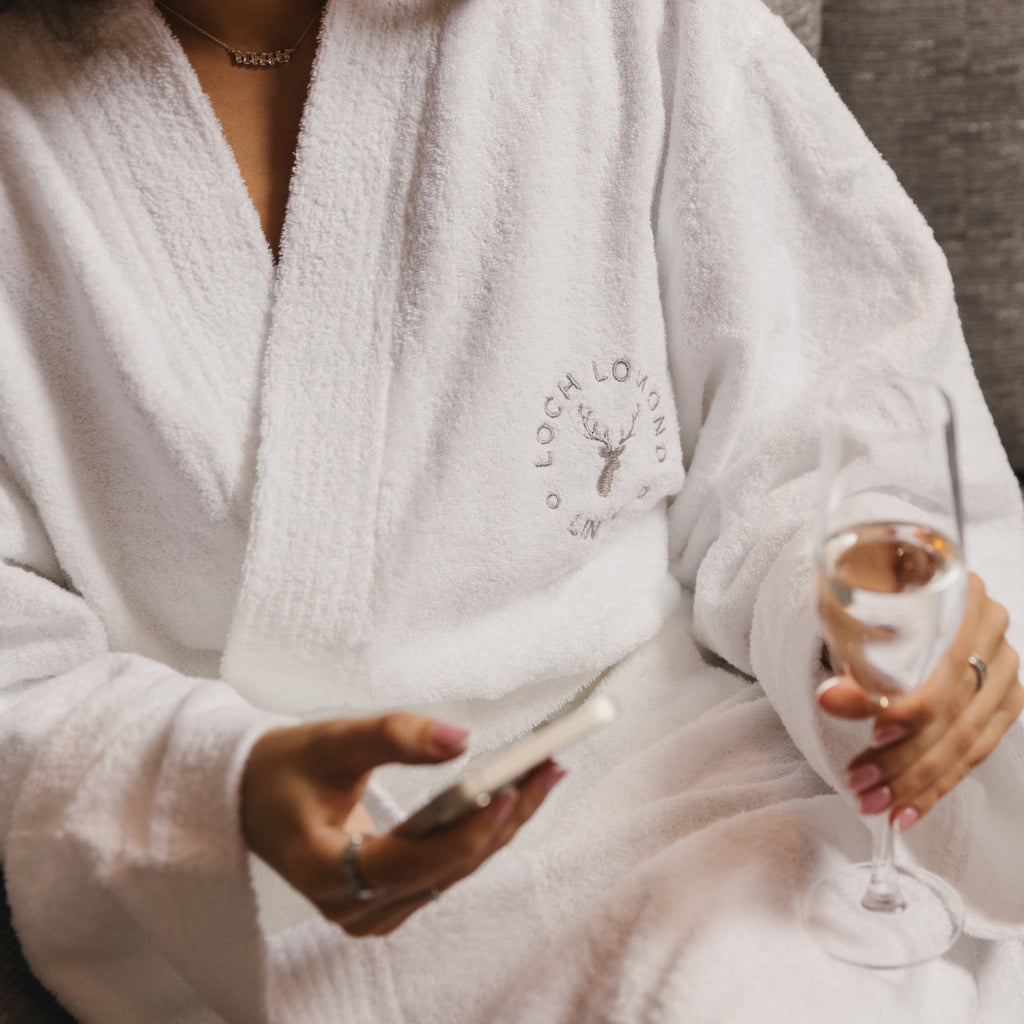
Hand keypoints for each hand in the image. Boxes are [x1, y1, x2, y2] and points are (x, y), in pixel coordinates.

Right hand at [240, 713, 563, 935]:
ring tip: (545, 772)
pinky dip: (482, 830)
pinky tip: (515, 794)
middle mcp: (352, 904)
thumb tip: (463, 739)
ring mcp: (373, 909)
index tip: (511, 789)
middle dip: (502, 817)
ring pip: (455, 872)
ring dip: (502, 823)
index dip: (464, 830)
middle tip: (549, 765)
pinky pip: (448, 870)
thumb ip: (396, 736)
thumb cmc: (285, 768)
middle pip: (445, 869)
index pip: (409, 862)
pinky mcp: (390, 899)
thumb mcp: (332, 740)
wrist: (254, 797)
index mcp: (323, 870)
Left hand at [817, 572, 1022, 829]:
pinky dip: (937, 784)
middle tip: (860, 783)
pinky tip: (907, 809)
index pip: (944, 666)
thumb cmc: (864, 598)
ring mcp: (1003, 670)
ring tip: (874, 803)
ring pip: (966, 739)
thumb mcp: (847, 612)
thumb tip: (831, 699)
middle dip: (904, 758)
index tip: (876, 732)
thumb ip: (846, 650)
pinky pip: (974, 753)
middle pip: (954, 710)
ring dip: (917, 781)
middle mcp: (992, 630)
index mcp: (959, 596)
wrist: (888, 595)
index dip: (913, 706)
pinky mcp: (1003, 703)